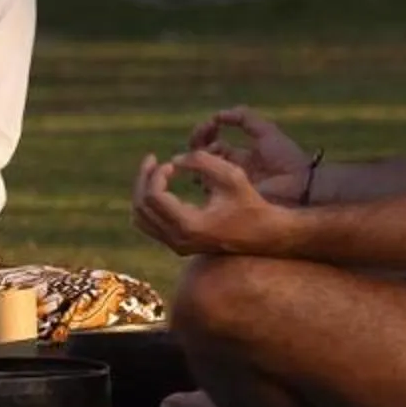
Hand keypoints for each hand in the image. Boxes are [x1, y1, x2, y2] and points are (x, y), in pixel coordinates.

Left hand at [132, 148, 288, 259]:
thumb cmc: (249, 202)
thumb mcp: (230, 174)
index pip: (153, 197)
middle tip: (152, 160)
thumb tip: (173, 161)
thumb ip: (200, 161)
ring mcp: (178, 246)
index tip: (173, 164)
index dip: (156, 174)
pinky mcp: (180, 244)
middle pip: (141, 208)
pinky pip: (150, 225)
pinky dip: (149, 204)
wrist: (264, 233)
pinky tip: (163, 186)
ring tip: (154, 171)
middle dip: (144, 179)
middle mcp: (179, 240)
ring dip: (143, 191)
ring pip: (140, 219)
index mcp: (189, 225)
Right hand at [189, 106, 311, 204]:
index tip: (211, 124)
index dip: (206, 131)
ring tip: (208, 151)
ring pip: (199, 171)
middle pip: (201, 156)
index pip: (212, 142)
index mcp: (239, 155)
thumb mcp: (265, 131)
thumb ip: (243, 118)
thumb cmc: (285, 158)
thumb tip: (216, 115)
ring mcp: (228, 185)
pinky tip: (212, 165)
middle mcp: (229, 170)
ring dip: (198, 157)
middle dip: (196, 142)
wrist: (299, 185)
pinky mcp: (229, 198)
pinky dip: (203, 173)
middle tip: (202, 135)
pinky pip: (207, 185)